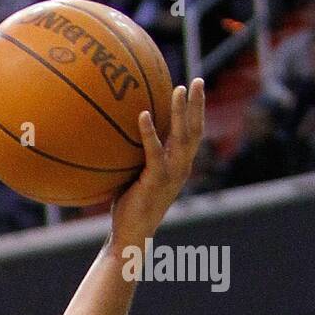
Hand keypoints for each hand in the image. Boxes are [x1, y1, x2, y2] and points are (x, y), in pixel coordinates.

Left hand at [110, 78, 204, 250]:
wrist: (131, 234)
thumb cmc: (130, 206)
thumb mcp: (136, 176)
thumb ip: (136, 156)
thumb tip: (117, 133)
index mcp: (180, 166)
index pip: (193, 133)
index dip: (196, 111)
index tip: (193, 89)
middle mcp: (181, 168)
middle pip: (195, 130)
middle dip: (197, 104)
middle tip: (196, 80)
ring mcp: (172, 175)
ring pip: (182, 137)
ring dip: (181, 112)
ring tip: (177, 90)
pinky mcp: (156, 181)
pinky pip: (154, 152)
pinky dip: (149, 133)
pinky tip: (143, 114)